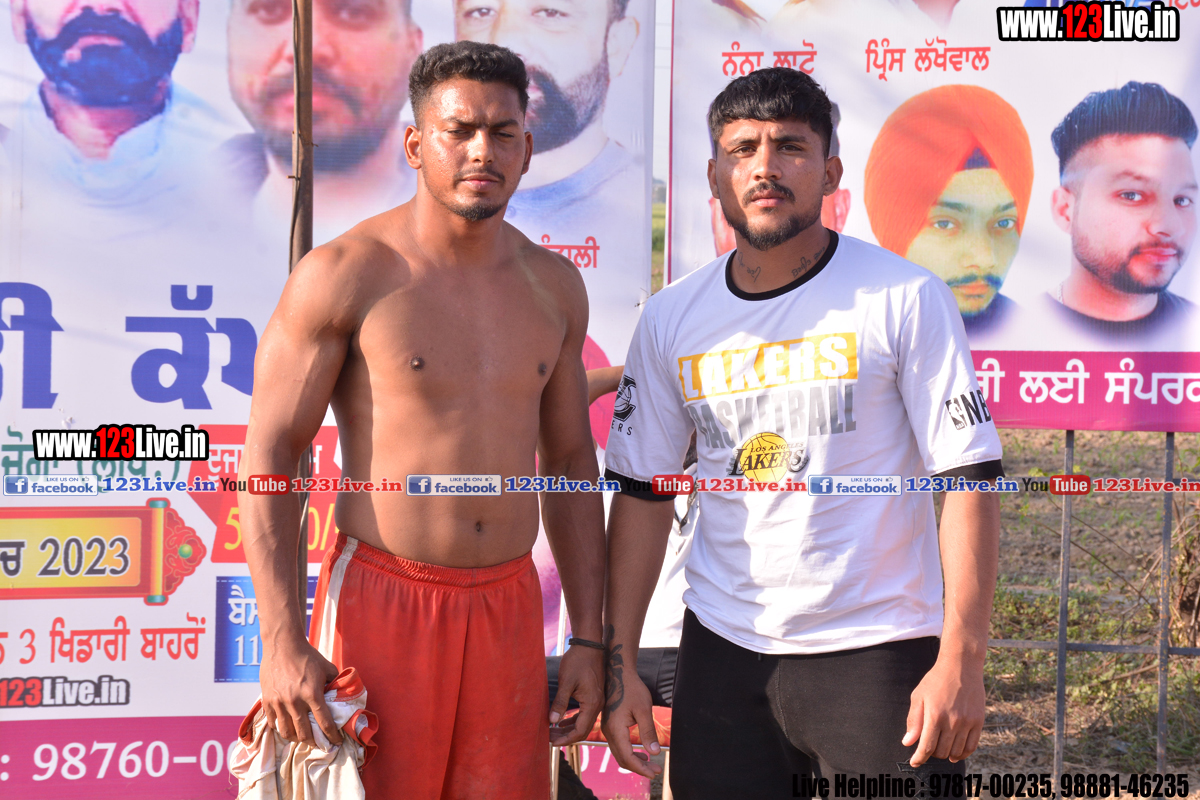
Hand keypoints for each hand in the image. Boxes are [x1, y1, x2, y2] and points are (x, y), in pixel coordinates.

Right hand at [259, 637, 342, 745]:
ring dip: (296, 739)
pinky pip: (273, 723)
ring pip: (287, 732)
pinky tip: (287, 728)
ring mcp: (279, 702)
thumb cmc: (307, 656)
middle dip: (314, 742)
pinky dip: (281, 728)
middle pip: (304, 733)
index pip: (324, 723)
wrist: (282, 645)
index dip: (332, 736)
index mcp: (312, 694)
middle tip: (320, 744)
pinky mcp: (267, 701)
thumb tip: (341, 696)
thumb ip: (335, 684)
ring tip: (303, 738)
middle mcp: (295, 701)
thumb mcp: (327, 668)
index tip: (336, 742)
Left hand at [548, 644, 604, 746]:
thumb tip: (551, 721)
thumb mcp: (566, 682)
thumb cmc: (578, 661)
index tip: (551, 742)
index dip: (566, 739)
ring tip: (552, 732)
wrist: (590, 645)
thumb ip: (560, 703)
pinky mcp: (594, 696)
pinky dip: (573, 720)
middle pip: (583, 729)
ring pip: (583, 723)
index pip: (580, 730)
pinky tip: (561, 722)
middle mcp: (598, 705)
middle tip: (549, 739)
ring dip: (569, 729)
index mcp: (592, 703)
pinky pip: (585, 714)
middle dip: (566, 736)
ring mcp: (598, 700)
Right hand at [599, 642, 660, 778]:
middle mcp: (608, 732)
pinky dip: (629, 753)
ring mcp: (608, 730)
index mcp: (616, 729)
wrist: (618, 674)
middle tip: (656, 771)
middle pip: (622, 759)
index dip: (641, 768)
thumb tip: (655, 752)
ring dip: (634, 762)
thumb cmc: (632, 689)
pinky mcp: (610, 726)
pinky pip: (618, 746)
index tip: (655, 772)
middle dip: (639, 768)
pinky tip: (641, 753)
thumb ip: (648, 732)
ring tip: (651, 764)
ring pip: (619, 754)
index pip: (627, 757)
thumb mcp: (643, 709)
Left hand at [903, 655, 985, 765]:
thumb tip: (908, 743)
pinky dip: (963, 754)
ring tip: (940, 748)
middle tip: (927, 748)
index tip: (914, 762)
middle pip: (941, 751)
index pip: (926, 747)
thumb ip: (914, 721)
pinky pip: (971, 746)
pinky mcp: (978, 721)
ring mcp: (967, 722)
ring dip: (946, 754)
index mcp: (934, 715)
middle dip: (931, 754)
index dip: (919, 758)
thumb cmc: (936, 680)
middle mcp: (952, 721)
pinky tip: (956, 754)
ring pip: (956, 751)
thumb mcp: (918, 696)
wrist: (961, 665)